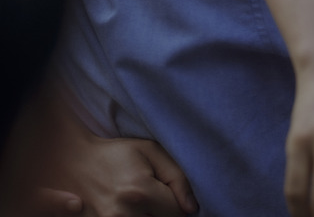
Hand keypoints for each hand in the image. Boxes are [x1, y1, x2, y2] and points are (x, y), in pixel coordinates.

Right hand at [31, 135, 196, 216]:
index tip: (166, 194)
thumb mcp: (152, 152)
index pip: (177, 213)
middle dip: (162, 212)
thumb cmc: (117, 154)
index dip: (177, 204)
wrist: (72, 161)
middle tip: (150, 198)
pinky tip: (129, 209)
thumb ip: (178, 179)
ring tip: (138, 203)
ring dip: (147, 215)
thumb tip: (192, 209)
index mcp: (139, 191)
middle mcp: (122, 213)